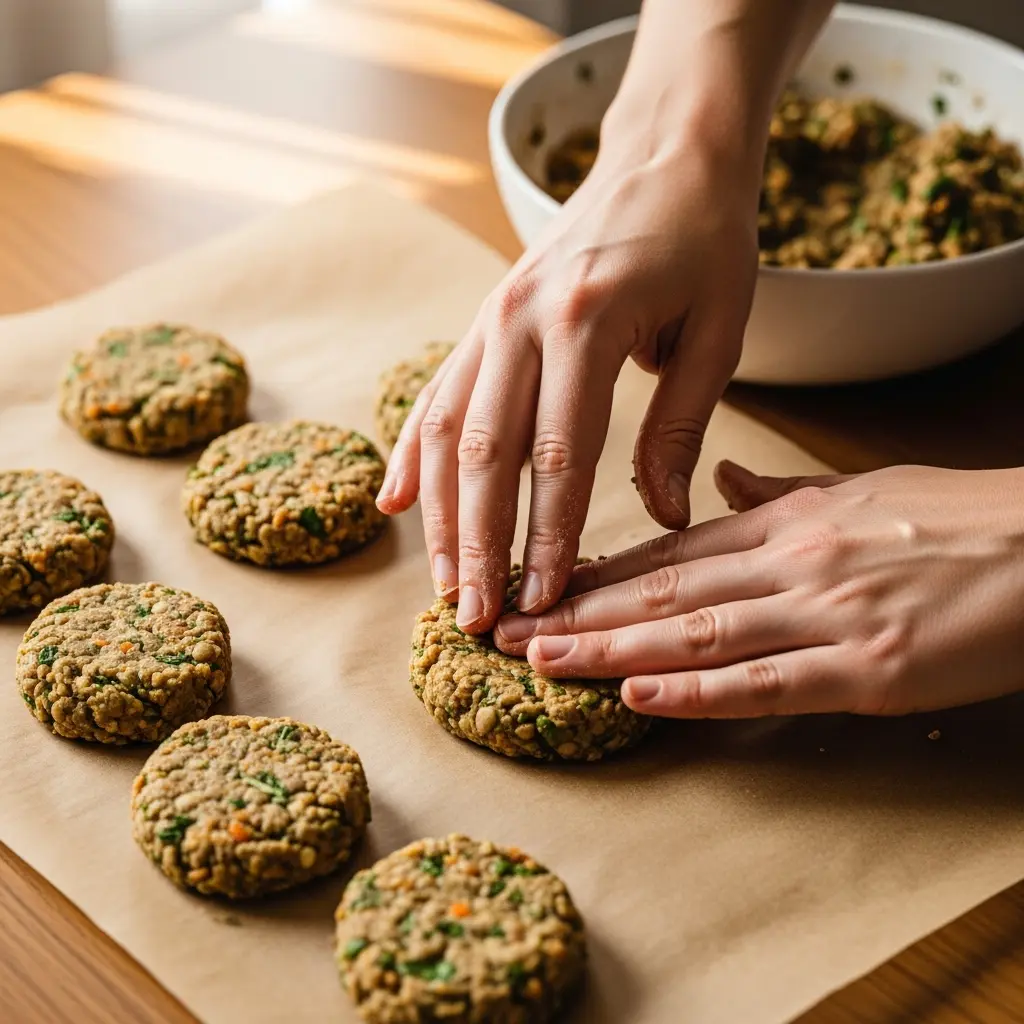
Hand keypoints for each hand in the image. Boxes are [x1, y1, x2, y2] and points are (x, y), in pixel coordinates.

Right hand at [376, 131, 759, 633]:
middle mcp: (520, 318)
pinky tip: (394, 505)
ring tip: (441, 584)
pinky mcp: (481, 320)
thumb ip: (682, 426)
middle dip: (478, 543)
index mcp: (586, 321)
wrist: (664, 154)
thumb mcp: (718, 330)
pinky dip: (411, 454)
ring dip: (439, 513)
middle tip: (476, 617)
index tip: (547, 599)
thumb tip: (663, 516)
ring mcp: (490, 317)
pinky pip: (434, 394)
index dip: (551, 534)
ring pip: (446, 429)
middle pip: (485, 452)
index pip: (560, 453)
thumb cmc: (704, 241)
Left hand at [493, 462, 1023, 717]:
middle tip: (505, 625)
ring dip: (610, 647)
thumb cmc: (957, 518)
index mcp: (785, 521)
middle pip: (662, 590)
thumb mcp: (858, 489)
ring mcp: (826, 614)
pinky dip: (698, 691)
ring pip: (694, 631)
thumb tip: (724, 480)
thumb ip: (782, 493)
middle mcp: (790, 562)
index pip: (668, 550)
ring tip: (541, 658)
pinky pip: (767, 683)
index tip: (539, 584)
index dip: (596, 572)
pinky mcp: (869, 668)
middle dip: (577, 611)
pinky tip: (638, 695)